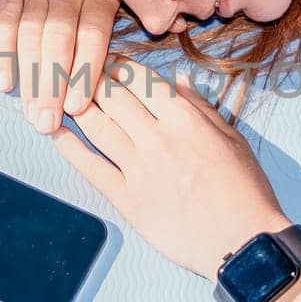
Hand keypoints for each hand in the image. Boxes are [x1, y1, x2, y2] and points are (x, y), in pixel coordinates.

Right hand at [0, 0, 121, 133]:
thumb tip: (172, 24)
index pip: (91, 32)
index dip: (84, 69)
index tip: (77, 106)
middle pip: (58, 41)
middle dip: (51, 85)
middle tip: (47, 123)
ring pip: (31, 35)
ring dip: (29, 76)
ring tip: (31, 113)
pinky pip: (6, 19)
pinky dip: (3, 51)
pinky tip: (5, 83)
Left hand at [47, 56, 290, 279]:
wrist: (244, 243)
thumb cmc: (245, 191)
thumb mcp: (233, 139)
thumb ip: (201, 108)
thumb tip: (179, 80)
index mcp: (185, 120)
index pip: (141, 79)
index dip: (119, 64)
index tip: (107, 58)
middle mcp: (157, 138)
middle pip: (113, 96)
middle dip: (92, 77)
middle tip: (77, 68)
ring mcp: (139, 170)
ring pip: (97, 126)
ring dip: (76, 104)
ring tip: (62, 92)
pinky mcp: (128, 200)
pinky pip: (91, 168)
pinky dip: (69, 148)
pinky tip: (55, 132)